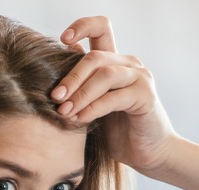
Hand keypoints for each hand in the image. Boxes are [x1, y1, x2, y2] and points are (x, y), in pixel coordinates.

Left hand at [51, 16, 176, 170]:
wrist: (148, 154)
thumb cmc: (117, 131)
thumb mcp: (91, 107)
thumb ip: (78, 90)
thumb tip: (50, 77)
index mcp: (114, 61)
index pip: (101, 28)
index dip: (82, 27)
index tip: (62, 39)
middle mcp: (129, 64)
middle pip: (95, 57)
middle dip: (71, 77)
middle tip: (55, 98)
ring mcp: (140, 78)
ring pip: (104, 75)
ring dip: (80, 94)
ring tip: (65, 112)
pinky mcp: (146, 96)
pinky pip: (114, 97)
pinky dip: (94, 108)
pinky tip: (81, 119)